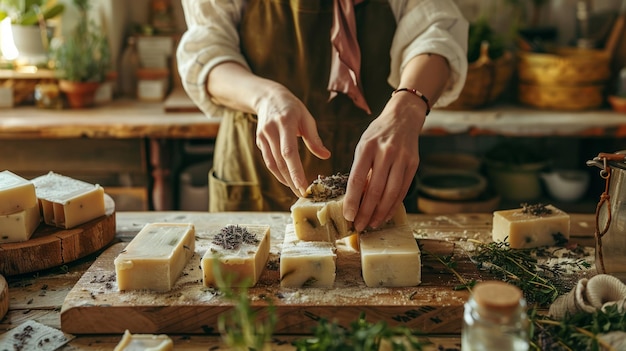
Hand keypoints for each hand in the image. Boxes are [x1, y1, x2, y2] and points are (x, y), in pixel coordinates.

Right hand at [254, 85, 330, 195]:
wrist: (268, 97)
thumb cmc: (292, 108)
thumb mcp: (306, 117)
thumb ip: (314, 138)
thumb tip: (326, 156)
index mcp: (285, 123)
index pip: (289, 152)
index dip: (295, 171)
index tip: (303, 186)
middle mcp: (271, 131)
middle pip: (280, 161)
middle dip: (291, 180)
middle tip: (303, 194)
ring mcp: (262, 137)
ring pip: (272, 164)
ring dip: (284, 179)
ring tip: (296, 189)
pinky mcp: (259, 141)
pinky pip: (268, 161)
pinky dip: (278, 172)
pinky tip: (287, 179)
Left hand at [343, 93, 424, 231]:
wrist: (403, 117)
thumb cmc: (378, 134)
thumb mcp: (364, 145)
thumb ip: (360, 169)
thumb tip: (355, 199)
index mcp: (367, 147)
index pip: (357, 179)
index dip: (352, 200)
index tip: (348, 216)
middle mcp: (386, 152)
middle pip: (375, 189)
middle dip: (366, 212)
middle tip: (359, 226)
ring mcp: (402, 158)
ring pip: (390, 193)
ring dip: (380, 213)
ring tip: (372, 224)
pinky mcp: (413, 164)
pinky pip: (402, 190)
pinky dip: (393, 205)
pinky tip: (385, 214)